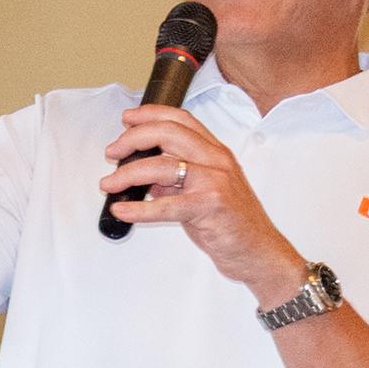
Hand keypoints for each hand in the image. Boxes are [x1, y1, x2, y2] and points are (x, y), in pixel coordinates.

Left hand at [98, 106, 307, 302]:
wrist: (260, 253)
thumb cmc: (233, 224)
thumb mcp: (203, 193)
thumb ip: (176, 181)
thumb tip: (144, 178)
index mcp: (216, 153)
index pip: (181, 120)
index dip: (150, 114)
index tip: (127, 119)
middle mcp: (217, 161)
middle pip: (168, 133)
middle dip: (132, 139)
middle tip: (112, 151)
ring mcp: (215, 181)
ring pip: (162, 166)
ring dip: (127, 174)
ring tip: (108, 184)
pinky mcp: (210, 206)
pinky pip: (166, 205)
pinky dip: (138, 208)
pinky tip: (122, 210)